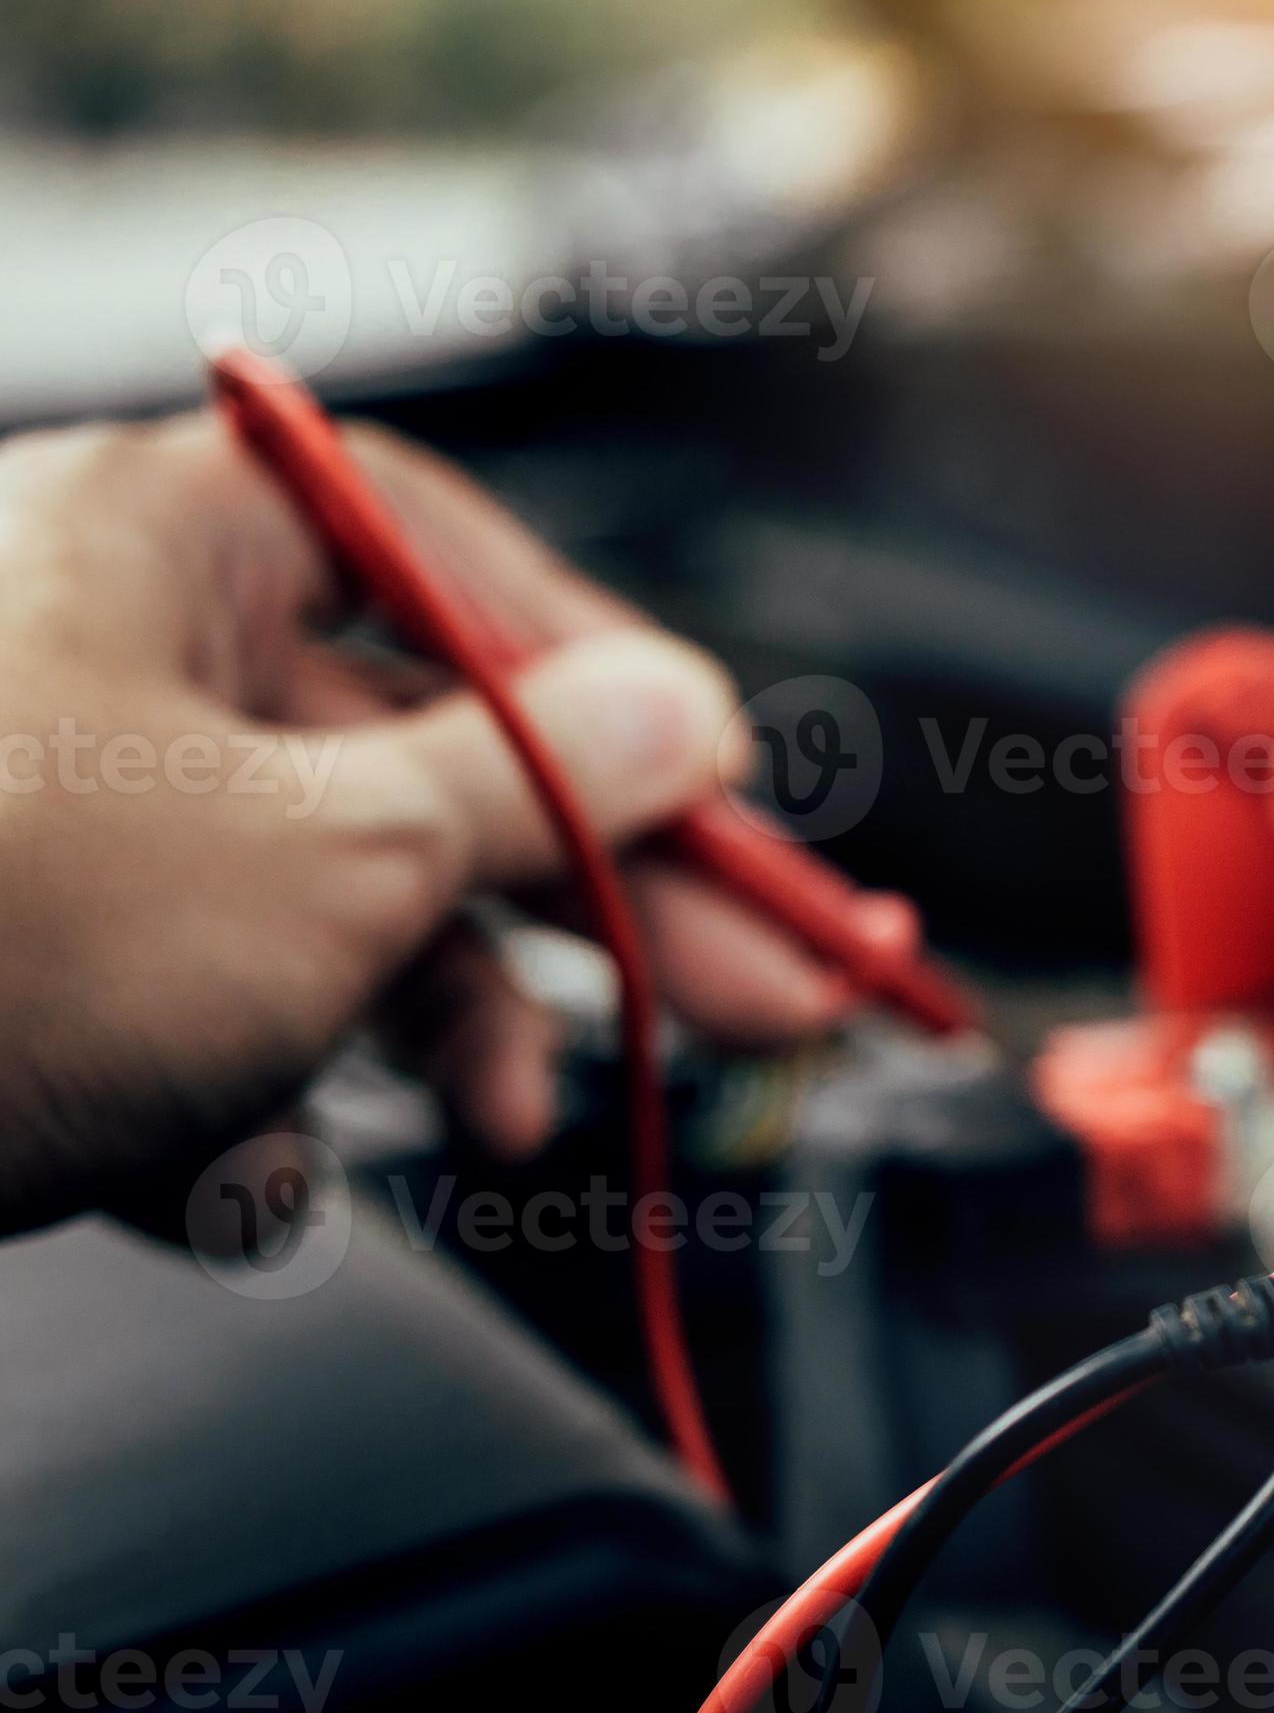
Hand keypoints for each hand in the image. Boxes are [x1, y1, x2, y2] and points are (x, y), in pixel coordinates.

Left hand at [0, 412, 851, 1231]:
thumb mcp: (336, 850)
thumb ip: (545, 778)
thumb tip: (686, 708)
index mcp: (179, 543)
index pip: (466, 570)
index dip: (624, 692)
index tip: (734, 800)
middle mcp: (113, 651)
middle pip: (426, 760)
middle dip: (588, 908)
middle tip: (759, 994)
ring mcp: (53, 815)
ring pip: (318, 909)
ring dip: (418, 1037)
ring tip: (487, 1129)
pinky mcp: (5, 965)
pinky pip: (191, 1008)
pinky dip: (233, 1105)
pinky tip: (215, 1170)